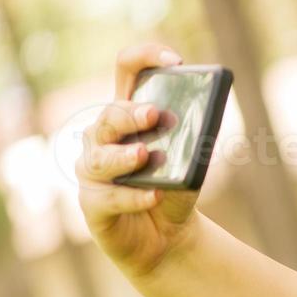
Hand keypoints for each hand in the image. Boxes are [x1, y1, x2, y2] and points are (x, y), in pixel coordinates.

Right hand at [76, 42, 202, 279]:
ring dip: (124, 156)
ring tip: (144, 155)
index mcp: (127, 116)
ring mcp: (93, 171)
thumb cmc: (174, 190)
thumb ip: (194, 138)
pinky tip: (154, 196)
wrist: (169, 238)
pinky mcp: (93, 204)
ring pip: (100, 157)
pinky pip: (109, 198)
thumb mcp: (192, 161)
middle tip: (153, 114)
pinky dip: (134, 197)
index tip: (176, 62)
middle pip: (109, 115)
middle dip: (129, 113)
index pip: (127, 71)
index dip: (145, 58)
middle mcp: (102, 138)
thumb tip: (203, 116)